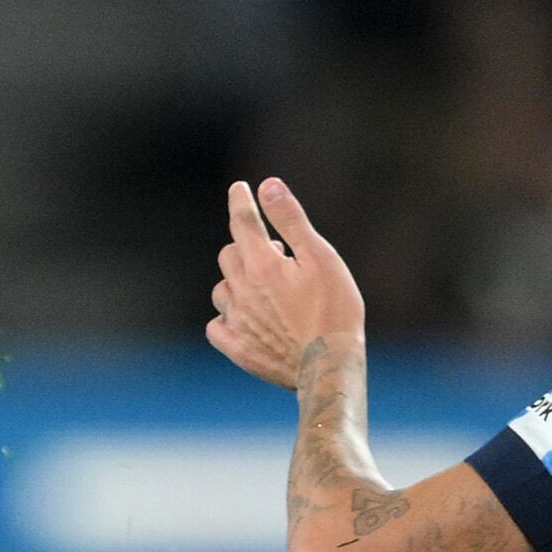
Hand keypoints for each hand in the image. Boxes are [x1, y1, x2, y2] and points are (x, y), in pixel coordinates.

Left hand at [208, 176, 361, 388]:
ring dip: (238, 282)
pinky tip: (244, 318)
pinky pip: (217, 326)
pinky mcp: (238, 349)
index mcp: (262, 265)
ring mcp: (237, 321)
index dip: (240, 201)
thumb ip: (291, 220)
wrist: (330, 365)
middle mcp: (242, 290)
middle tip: (277, 255)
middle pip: (230, 254)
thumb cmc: (334, 309)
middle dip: (247, 247)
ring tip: (265, 290)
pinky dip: (226, 317)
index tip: (239, 189)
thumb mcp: (320, 258)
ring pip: (222, 289)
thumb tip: (267, 185)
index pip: (242, 222)